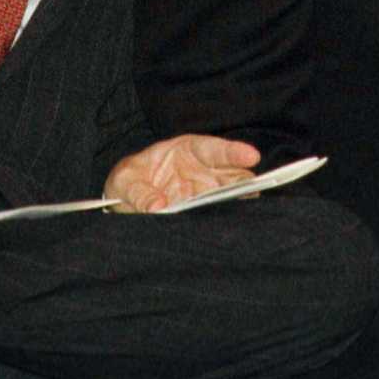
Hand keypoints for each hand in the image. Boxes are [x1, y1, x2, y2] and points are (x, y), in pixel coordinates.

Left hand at [104, 134, 260, 213]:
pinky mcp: (203, 214)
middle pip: (232, 174)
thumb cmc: (128, 180)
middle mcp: (204, 171)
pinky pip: (218, 217)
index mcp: (186, 150)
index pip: (214, 150)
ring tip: (245, 213)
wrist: (124, 202)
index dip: (234, 152)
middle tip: (254, 191)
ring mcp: (207, 195)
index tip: (252, 156)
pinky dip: (224, 221)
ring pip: (232, 197)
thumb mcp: (125, 181)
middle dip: (243, 182)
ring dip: (237, 204)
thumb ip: (139, 192)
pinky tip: (230, 228)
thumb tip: (158, 207)